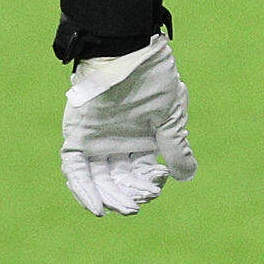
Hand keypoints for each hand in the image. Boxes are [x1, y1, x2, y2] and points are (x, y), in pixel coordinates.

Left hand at [62, 34, 196, 215]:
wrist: (126, 54)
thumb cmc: (153, 79)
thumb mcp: (170, 115)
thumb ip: (175, 146)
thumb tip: (187, 176)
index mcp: (142, 138)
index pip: (144, 172)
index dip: (150, 184)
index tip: (157, 184)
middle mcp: (118, 143)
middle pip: (120, 180)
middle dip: (129, 195)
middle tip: (135, 206)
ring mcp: (96, 142)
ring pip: (99, 179)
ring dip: (109, 197)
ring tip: (118, 209)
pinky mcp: (78, 138)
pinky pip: (76, 171)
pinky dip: (84, 190)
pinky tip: (96, 206)